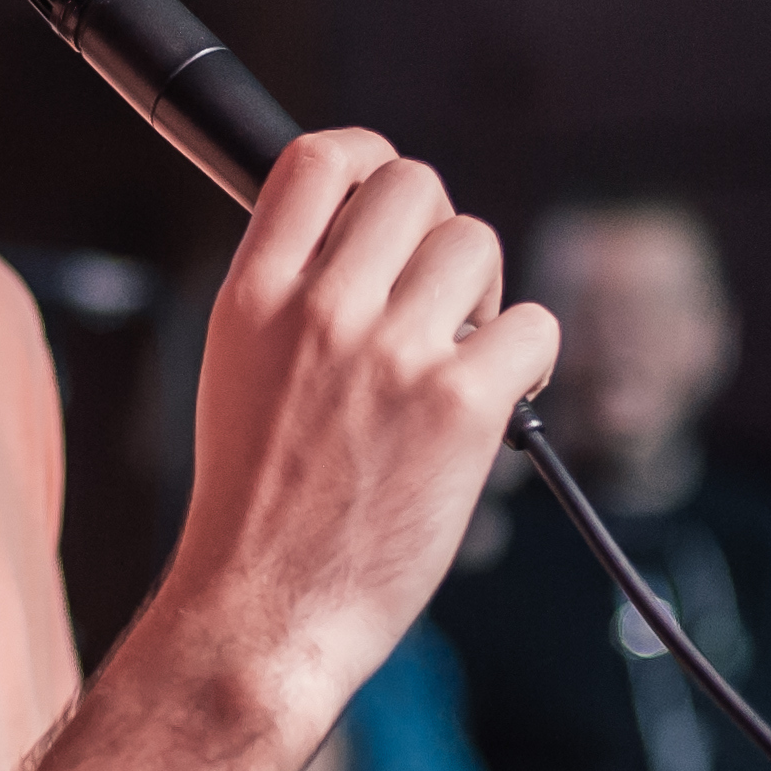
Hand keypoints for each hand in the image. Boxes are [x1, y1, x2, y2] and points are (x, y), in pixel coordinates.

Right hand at [162, 130, 560, 729]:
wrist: (266, 611)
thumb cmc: (256, 507)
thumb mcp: (236, 372)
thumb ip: (291, 298)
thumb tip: (366, 241)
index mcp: (254, 296)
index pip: (317, 159)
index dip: (368, 163)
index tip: (386, 202)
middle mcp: (320, 309)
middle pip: (413, 184)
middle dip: (437, 229)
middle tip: (435, 298)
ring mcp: (392, 354)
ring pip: (478, 244)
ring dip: (486, 295)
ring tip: (463, 357)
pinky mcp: (459, 406)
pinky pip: (534, 325)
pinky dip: (531, 359)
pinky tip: (506, 399)